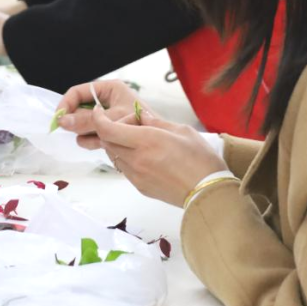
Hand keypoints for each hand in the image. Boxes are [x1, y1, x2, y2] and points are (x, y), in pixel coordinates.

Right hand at [58, 80, 150, 148]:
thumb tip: (62, 121)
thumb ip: (87, 120)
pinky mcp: (107, 130)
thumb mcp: (113, 118)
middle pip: (78, 109)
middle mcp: (105, 101)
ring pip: (82, 124)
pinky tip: (100, 144)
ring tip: (97, 139)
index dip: (66, 104)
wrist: (160, 143)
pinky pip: (89, 135)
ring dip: (84, 133)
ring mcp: (105, 117)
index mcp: (109, 89)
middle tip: (78, 131)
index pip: (78, 92)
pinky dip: (91, 141)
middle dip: (77, 122)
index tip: (58, 118)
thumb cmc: (142, 123)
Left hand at [87, 106, 227, 207]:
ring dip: (119, 144)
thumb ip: (157, 122)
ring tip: (142, 140)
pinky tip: (146, 155)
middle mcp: (136, 159)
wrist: (209, 193)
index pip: (107, 129)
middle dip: (112, 128)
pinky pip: (124, 168)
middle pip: (107, 141)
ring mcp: (136, 175)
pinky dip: (127, 157)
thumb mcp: (183, 131)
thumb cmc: (201, 159)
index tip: (99, 111)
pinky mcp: (140, 187)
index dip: (98, 118)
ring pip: (114, 155)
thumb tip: (141, 116)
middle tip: (134, 124)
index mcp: (147, 141)